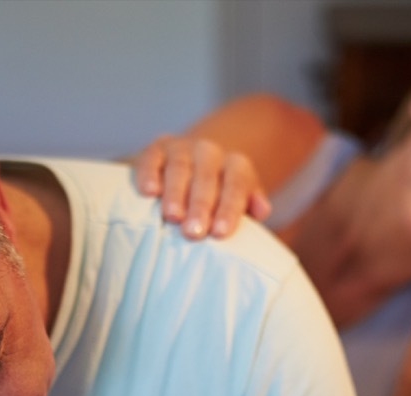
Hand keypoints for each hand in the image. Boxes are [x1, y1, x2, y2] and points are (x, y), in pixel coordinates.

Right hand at [133, 134, 271, 238]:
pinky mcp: (156, 148)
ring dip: (175, 193)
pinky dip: (149, 173)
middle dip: (200, 207)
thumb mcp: (239, 200)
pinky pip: (152, 158)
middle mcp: (210, 152)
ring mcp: (182, 147)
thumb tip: (262, 210)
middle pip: (207, 178)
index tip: (220, 233)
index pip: (237, 186)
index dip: (229, 209)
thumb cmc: (218, 196)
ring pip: (180, 168)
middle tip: (193, 233)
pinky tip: (148, 192)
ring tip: (171, 217)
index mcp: (236, 165)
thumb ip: (250, 206)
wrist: (193, 165)